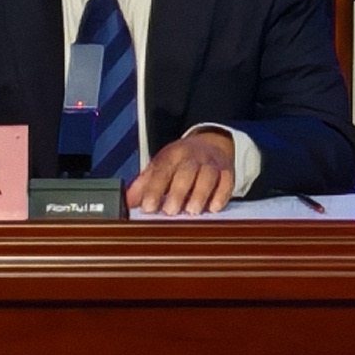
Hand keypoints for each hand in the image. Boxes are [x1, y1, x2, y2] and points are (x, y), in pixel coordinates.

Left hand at [125, 129, 239, 217]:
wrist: (209, 143)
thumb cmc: (180, 161)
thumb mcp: (160, 166)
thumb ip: (144, 184)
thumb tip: (127, 202)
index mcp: (172, 155)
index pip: (162, 170)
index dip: (154, 189)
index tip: (148, 207)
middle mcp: (192, 157)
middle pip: (185, 172)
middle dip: (178, 192)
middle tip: (170, 211)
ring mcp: (210, 163)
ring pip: (207, 176)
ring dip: (200, 194)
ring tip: (192, 211)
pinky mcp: (226, 171)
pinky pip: (226, 181)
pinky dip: (221, 194)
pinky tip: (213, 208)